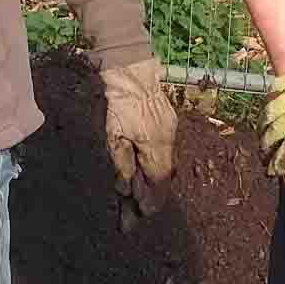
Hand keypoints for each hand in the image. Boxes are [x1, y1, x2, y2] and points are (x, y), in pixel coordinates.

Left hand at [98, 58, 177, 220]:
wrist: (133, 71)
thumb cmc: (120, 102)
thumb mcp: (114, 135)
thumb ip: (122, 163)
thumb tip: (125, 189)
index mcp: (155, 145)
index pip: (158, 180)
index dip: (151, 198)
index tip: (142, 212)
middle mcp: (168, 140)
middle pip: (164, 176)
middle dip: (152, 195)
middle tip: (138, 211)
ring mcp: (170, 130)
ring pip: (166, 163)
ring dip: (154, 180)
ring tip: (140, 195)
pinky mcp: (169, 122)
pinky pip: (166, 151)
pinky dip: (156, 164)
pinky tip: (146, 170)